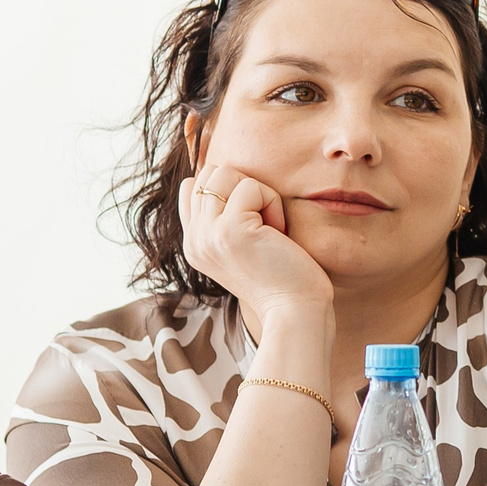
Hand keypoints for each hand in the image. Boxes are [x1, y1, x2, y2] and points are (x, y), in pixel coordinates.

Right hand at [179, 164, 333, 329]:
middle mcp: (194, 240)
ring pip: (225, 173)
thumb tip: (224, 173)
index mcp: (193, 245)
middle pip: (209, 174)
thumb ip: (225, 217)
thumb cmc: (281, 276)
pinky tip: (279, 232)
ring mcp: (207, 235)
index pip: (191, 188)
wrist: (295, 312)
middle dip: (242, 187)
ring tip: (270, 226)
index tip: (252, 219)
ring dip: (258, 192)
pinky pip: (250, 186)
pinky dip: (272, 202)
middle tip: (263, 222)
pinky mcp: (230, 230)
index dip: (226, 189)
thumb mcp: (243, 245)